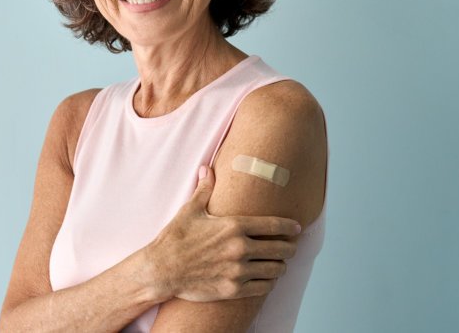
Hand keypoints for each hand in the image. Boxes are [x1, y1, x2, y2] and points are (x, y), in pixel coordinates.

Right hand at [142, 166, 300, 301]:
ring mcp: (238, 270)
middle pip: (281, 249)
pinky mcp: (233, 289)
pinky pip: (264, 287)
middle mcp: (240, 248)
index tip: (297, 228)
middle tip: (290, 247)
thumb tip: (206, 169)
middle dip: (290, 248)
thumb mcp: (190, 210)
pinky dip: (269, 283)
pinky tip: (267, 280)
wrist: (161, 269)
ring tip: (279, 264)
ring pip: (276, 270)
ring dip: (281, 266)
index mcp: (234, 226)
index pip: (274, 225)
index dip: (290, 226)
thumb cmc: (174, 238)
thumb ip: (204, 189)